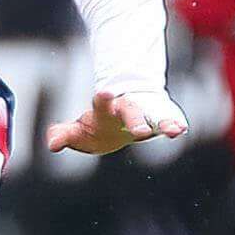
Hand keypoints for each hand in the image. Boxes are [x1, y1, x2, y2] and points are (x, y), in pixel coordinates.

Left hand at [47, 86, 186, 156]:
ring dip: (164, 123)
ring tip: (175, 131)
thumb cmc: (97, 126)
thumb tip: (52, 143)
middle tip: (140, 131)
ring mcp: (145, 115)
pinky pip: (168, 123)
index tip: (106, 91)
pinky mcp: (159, 122)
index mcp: (105, 110)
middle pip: (132, 111)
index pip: (103, 103)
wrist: (121, 118)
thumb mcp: (79, 131)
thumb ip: (65, 134)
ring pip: (156, 117)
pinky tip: (182, 129)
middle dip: (136, 120)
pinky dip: (175, 125)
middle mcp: (127, 109)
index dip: (104, 99)